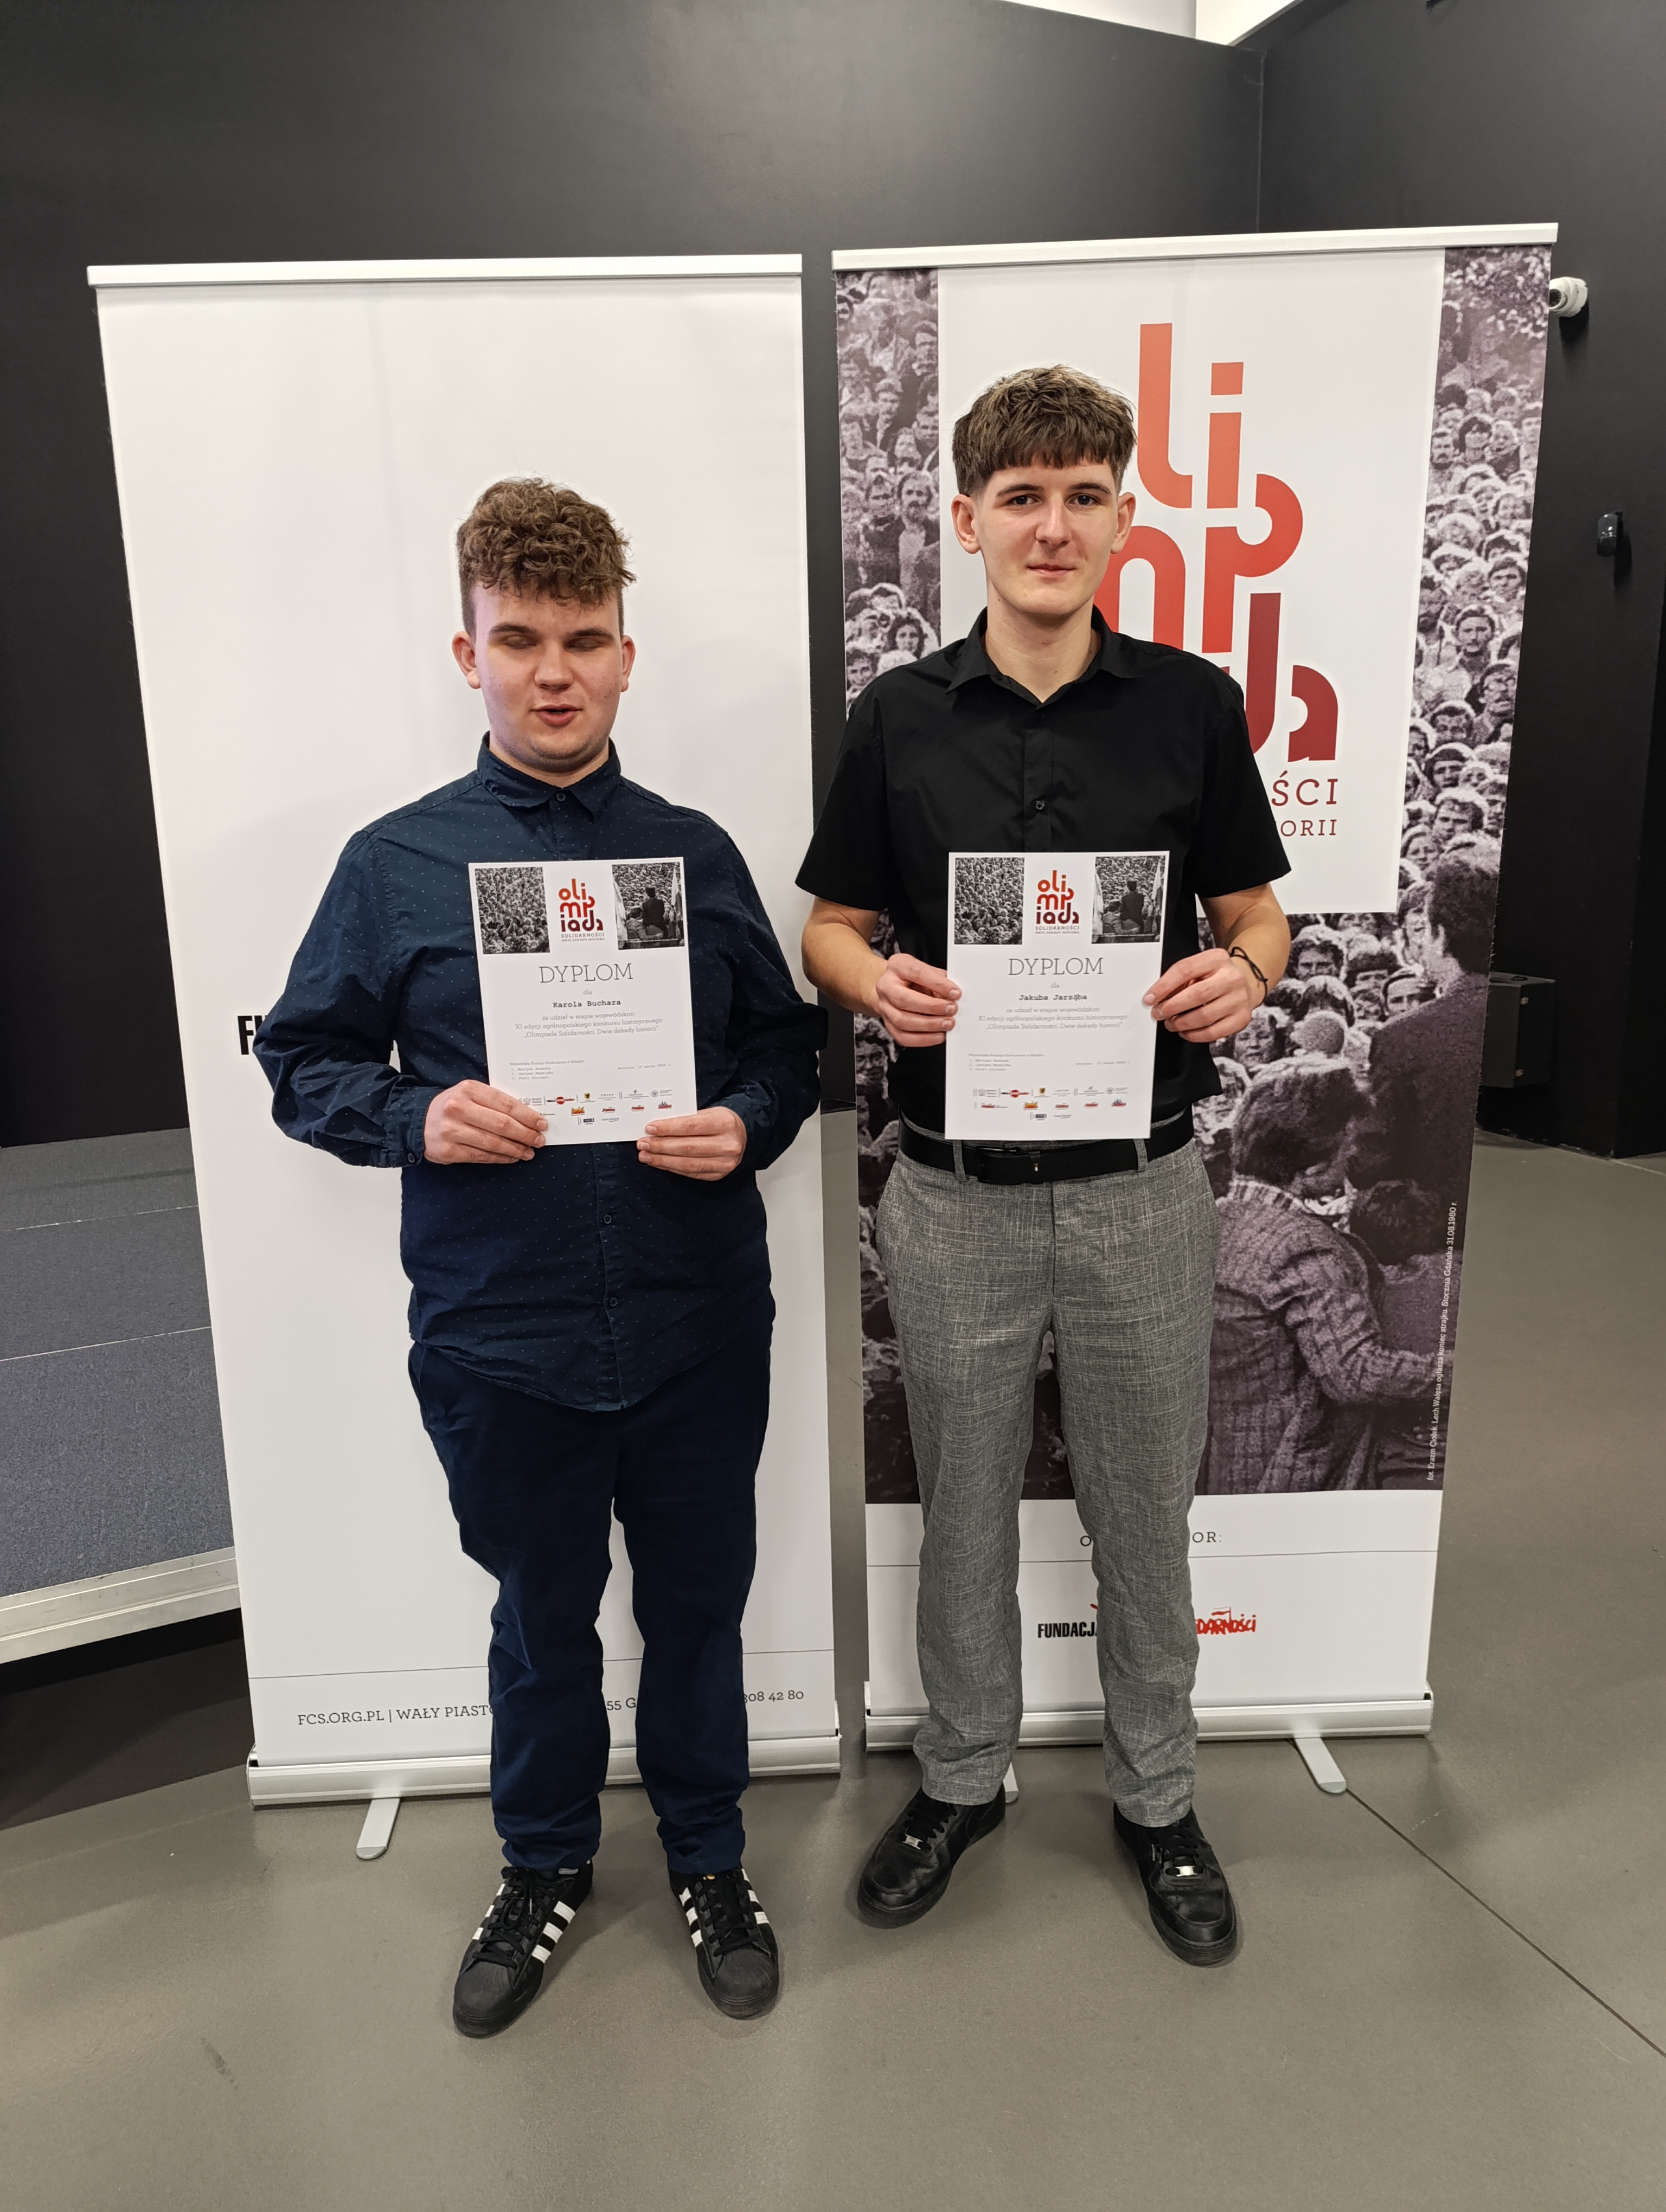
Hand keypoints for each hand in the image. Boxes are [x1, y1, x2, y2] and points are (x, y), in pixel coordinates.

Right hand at [423, 1080, 545, 1163]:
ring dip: (516, 1149)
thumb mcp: (470, 1094)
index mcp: (468, 1090)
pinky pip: (482, 1156)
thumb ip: (494, 1102)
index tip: (541, 1123)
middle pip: (502, 1124)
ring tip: (529, 1152)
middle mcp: (458, 1108)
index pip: (505, 1104)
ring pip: (493, 1143)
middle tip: (539, 1140)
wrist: (417, 1122)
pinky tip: (512, 1157)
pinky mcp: (449, 1150)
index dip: (527, 1116)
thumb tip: (528, 1117)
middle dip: (525, 1134)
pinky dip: (501, 1158)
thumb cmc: (451, 1107)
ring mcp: (452, 1131)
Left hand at [637, 1106, 746, 1180]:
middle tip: (643, 1143)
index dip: (668, 1129)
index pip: (691, 1126)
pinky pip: (690, 1173)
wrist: (742, 1136)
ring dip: (662, 1160)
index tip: (650, 1129)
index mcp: (724, 1123)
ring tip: (647, 1155)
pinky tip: (660, 1163)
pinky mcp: (718, 1175)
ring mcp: (724, 1163)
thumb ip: (686, 1119)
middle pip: (687, 1147)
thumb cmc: (721, 1122)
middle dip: (661, 1146)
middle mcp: (727, 1145)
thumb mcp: (708, 1113)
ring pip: (687, 1163)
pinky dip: (672, 1168)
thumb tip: (657, 1127)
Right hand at [872, 952, 959, 1048]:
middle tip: (951, 1010)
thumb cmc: (913, 977)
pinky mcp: (888, 1024)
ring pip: (902, 1020)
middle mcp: (886, 986)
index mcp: (898, 966)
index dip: (937, 984)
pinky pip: (902, 1036)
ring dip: (928, 1025)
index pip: (916, 973)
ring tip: (946, 1024)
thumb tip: (953, 996)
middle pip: (904, 999)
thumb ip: (940, 980)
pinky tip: (937, 1036)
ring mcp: (884, 1006)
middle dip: (931, 1007)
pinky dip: (922, 1039)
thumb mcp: (928, 970)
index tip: (955, 993)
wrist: (893, 986)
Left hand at [1145, 947, 1259, 1043]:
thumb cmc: (1216, 976)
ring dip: (1181, 1023)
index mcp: (1217, 959)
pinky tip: (1185, 1031)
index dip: (1164, 986)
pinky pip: (1213, 1032)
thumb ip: (1180, 979)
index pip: (1186, 970)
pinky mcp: (1241, 1019)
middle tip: (1158, 1013)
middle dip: (1172, 1007)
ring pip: (1204, 1016)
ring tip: (1171, 1023)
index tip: (1150, 998)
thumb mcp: (1200, 968)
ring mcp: (1239, 999)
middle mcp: (1232, 978)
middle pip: (1197, 995)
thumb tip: (1157, 997)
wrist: (1246, 983)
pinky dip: (1194, 1035)